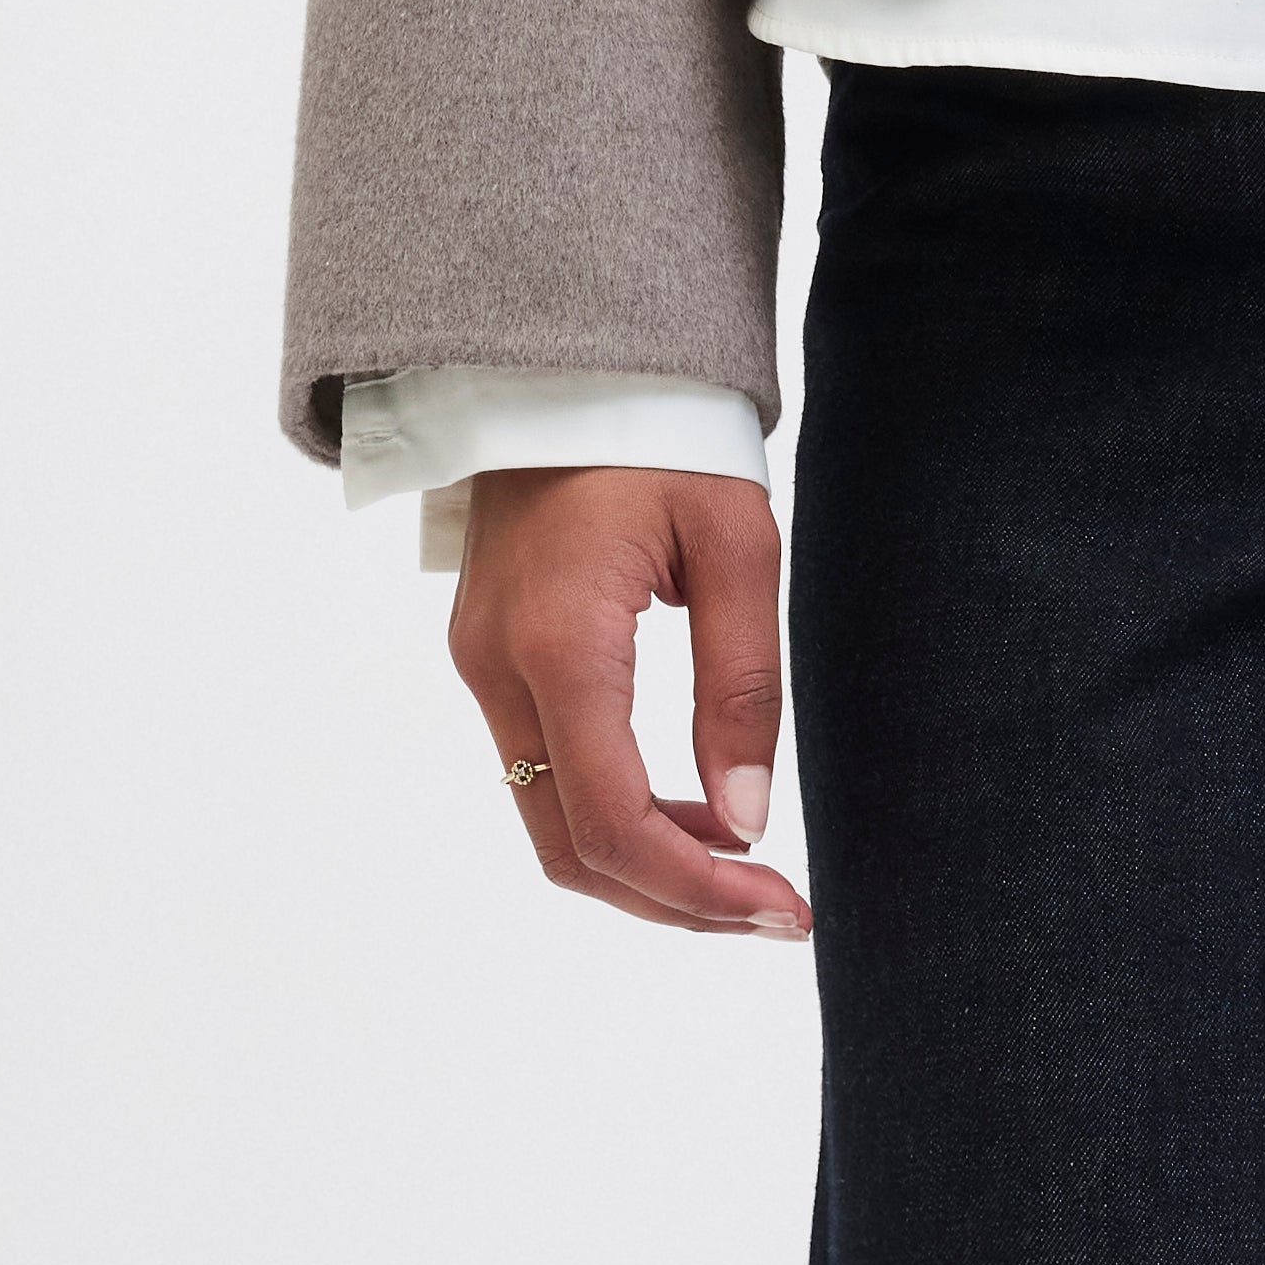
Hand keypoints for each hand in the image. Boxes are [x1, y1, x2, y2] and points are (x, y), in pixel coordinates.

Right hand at [450, 467, 810, 937]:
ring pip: (549, 818)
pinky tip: (689, 807)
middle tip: (774, 909)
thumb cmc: (662, 428)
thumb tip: (747, 817)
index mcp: (559, 643)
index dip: (698, 888)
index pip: (615, 823)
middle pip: (571, 847)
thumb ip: (740, 683)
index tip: (782, 908)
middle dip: (673, 898)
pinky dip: (612, 810)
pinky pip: (541, 769)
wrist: (567, 355)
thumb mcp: (734, 539)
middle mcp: (498, 669)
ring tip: (744, 867)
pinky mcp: (490, 653)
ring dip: (644, 862)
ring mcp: (481, 664)